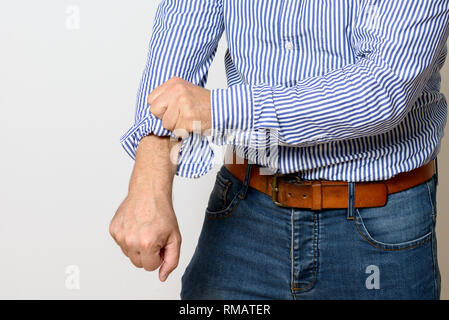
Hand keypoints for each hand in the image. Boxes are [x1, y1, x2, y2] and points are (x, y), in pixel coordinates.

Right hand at [110, 135, 180, 281]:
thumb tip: (162, 276)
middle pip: (138, 263)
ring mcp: (119, 235)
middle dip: (148, 253)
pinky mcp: (113, 229)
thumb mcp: (175, 238)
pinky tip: (136, 225)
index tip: (161, 242)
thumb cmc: (162, 212)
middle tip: (154, 235)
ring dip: (138, 246)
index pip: (150, 267)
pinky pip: (122, 243)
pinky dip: (129, 237)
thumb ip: (171, 260)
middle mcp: (130, 240)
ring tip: (145, 229)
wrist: (149, 191)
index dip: (159, 256)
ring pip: (129, 254)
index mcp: (147, 243)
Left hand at [148, 77, 210, 133]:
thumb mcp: (184, 91)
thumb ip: (168, 96)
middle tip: (179, 115)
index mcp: (174, 82)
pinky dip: (184, 131)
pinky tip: (193, 123)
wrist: (223, 109)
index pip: (151, 99)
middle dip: (165, 117)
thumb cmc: (203, 104)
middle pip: (155, 110)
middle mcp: (177, 90)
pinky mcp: (188, 116)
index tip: (171, 109)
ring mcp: (183, 102)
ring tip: (188, 119)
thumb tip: (152, 108)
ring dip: (176, 126)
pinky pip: (177, 130)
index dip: (160, 108)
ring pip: (166, 123)